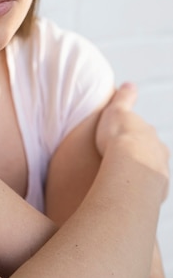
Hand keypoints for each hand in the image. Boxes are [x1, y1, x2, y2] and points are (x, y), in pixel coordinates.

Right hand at [95, 83, 169, 198]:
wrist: (128, 166)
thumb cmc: (119, 138)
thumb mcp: (117, 110)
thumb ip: (124, 98)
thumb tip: (129, 84)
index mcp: (149, 135)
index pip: (144, 134)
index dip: (133, 136)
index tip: (122, 139)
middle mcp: (159, 153)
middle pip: (152, 153)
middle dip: (141, 156)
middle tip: (122, 160)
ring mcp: (160, 173)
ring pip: (152, 172)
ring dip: (141, 174)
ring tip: (124, 179)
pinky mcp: (156, 192)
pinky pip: (149, 191)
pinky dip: (140, 191)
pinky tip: (128, 193)